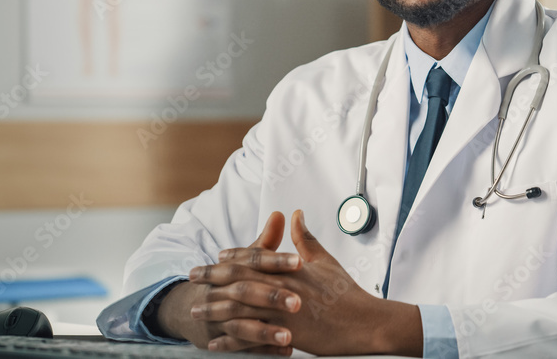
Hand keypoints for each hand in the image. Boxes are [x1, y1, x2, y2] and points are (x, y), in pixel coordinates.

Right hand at [161, 212, 302, 352]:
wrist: (189, 308)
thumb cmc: (229, 281)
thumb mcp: (244, 261)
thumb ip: (265, 242)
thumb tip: (281, 214)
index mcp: (231, 269)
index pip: (253, 261)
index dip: (276, 261)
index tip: (300, 262)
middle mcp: (221, 292)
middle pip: (246, 292)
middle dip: (271, 297)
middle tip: (299, 302)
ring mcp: (218, 318)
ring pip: (241, 324)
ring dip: (265, 330)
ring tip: (289, 335)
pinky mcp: (220, 339)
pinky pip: (241, 347)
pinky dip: (262, 350)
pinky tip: (285, 351)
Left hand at [197, 210, 423, 355]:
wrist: (364, 321)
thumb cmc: (347, 292)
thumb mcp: (325, 260)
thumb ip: (305, 238)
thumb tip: (295, 215)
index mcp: (289, 269)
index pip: (253, 258)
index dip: (232, 257)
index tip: (216, 256)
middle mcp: (280, 288)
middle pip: (237, 280)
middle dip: (211, 278)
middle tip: (192, 277)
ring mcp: (280, 313)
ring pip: (237, 308)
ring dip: (214, 309)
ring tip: (196, 310)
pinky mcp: (283, 335)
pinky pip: (248, 338)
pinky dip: (229, 341)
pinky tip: (214, 343)